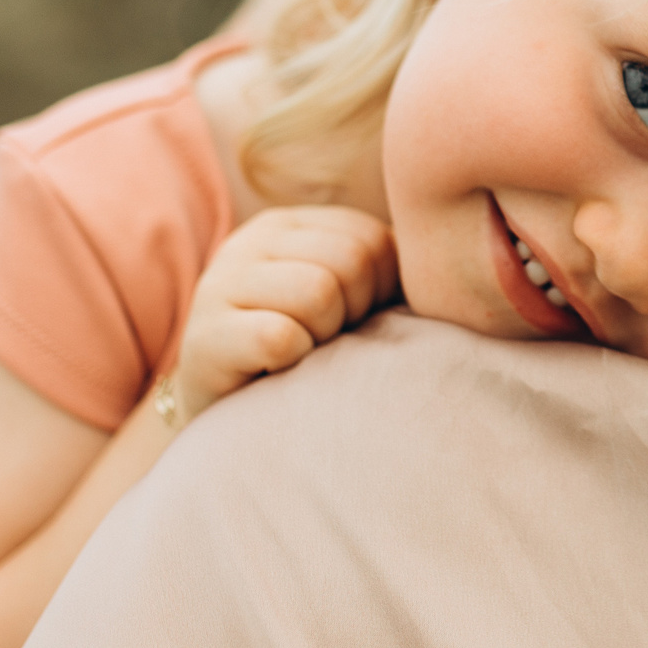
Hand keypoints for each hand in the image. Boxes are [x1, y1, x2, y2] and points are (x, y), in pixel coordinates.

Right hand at [173, 206, 398, 420]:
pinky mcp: (205, 336)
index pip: (370, 237)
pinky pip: (279, 337)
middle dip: (356, 311)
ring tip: (305, 353)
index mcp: (288, 225)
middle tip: (330, 341)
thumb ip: (378, 270)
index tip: (357, 320)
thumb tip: (442, 264)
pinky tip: (278, 369)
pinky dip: (294, 361)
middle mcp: (249, 242)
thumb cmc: (303, 357)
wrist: (228, 421)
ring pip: (317, 292)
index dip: (382, 288)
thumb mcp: (341, 299)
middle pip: (349, 260)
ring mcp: (219, 284)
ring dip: (325, 337)